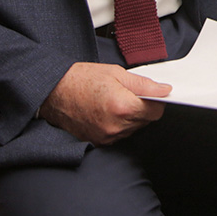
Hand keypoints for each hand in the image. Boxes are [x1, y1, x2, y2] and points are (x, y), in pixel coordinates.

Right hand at [39, 62, 169, 145]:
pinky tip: (106, 111)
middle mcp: (115, 126)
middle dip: (142, 108)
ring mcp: (106, 137)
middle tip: (127, 94)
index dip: (156, 101)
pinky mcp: (98, 142)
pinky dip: (118, 124)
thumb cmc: (80, 79)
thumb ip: (143, 84)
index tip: (152, 95)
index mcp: (122, 107)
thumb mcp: (116, 73)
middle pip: (145, 121)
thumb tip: (164, 90)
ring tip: (113, 101)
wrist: (52, 91)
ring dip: (130, 117)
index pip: (156, 112)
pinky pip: (119, 135)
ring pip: (133, 129)